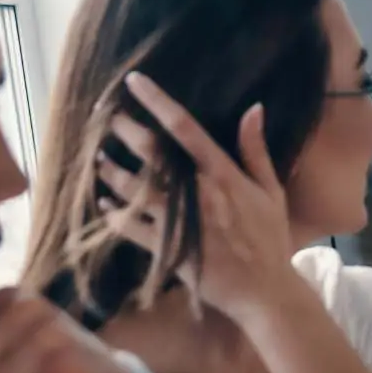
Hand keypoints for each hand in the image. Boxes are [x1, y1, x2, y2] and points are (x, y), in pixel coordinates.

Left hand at [102, 71, 310, 327]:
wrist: (265, 291)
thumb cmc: (269, 239)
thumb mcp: (271, 191)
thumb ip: (256, 150)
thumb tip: (254, 108)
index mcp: (222, 174)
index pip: (184, 128)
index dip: (156, 102)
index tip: (134, 81)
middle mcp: (197, 194)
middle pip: (150, 153)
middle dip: (124, 130)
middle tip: (107, 116)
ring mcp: (180, 222)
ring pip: (134, 189)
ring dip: (112, 172)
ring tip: (100, 160)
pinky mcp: (168, 248)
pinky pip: (130, 227)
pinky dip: (114, 214)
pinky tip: (106, 204)